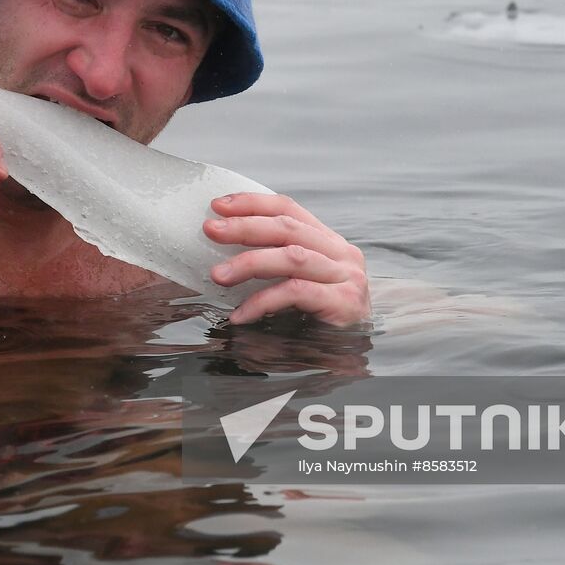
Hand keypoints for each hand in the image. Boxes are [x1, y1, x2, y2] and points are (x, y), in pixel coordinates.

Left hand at [204, 193, 369, 326]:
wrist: (353, 361)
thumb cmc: (319, 320)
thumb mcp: (301, 282)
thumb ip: (277, 261)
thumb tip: (222, 250)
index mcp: (329, 242)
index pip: (289, 209)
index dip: (253, 203)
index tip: (218, 206)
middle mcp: (342, 254)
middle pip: (287, 228)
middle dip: (244, 227)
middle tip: (210, 230)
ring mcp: (347, 277)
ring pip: (292, 257)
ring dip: (249, 262)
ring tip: (218, 275)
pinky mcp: (344, 303)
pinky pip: (296, 292)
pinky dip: (263, 301)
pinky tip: (240, 315)